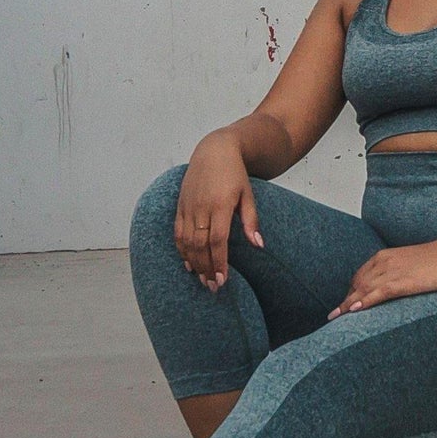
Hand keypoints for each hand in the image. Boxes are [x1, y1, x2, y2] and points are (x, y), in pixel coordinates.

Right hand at [176, 136, 263, 291]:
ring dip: (193, 263)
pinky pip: (177, 232)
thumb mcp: (248, 195)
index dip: (219, 262)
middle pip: (200, 245)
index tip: (223, 280)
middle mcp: (201, 207)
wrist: (214, 150)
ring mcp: (188, 206)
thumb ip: (251, 221)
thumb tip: (258, 245)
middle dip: (206, 268)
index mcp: (220, 205)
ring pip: (186, 241)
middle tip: (213, 287)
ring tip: (202, 279)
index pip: (217, 240)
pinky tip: (188, 263)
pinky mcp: (180, 205)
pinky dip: (181, 250)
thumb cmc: (235, 174)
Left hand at [327, 242, 436, 319]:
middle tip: (334, 316)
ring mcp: (392, 272)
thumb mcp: (408, 262)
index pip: (359, 276)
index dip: (350, 292)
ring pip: (363, 289)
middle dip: (344, 301)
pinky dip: (364, 301)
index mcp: (383, 257)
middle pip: (357, 284)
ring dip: (347, 304)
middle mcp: (383, 263)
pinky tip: (354, 310)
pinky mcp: (402, 282)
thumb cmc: (434, 260)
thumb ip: (395, 271)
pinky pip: (378, 293)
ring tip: (335, 317)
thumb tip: (388, 286)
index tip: (343, 305)